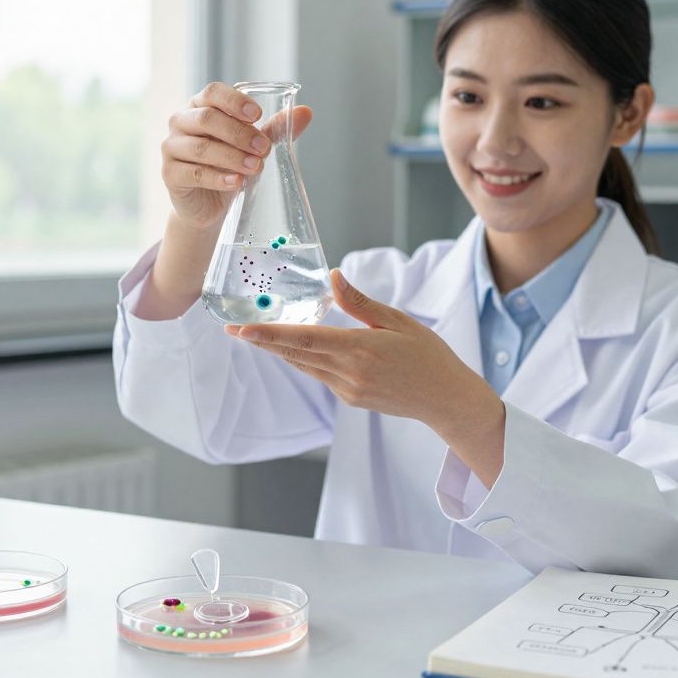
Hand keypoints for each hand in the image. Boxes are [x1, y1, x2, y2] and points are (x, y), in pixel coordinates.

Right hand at [161, 81, 313, 229]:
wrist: (208, 204)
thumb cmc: (229, 166)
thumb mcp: (253, 146)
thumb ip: (275, 128)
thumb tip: (306, 112)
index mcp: (200, 106)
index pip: (212, 92)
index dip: (234, 101)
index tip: (258, 115)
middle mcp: (181, 122)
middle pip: (207, 119)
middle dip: (239, 133)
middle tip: (264, 148)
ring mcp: (172, 148)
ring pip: (200, 148)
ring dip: (231, 157)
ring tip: (255, 167)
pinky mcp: (170, 175)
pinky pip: (193, 174)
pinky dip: (218, 178)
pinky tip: (236, 182)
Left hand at [226, 267, 503, 439]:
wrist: (445, 400)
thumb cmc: (428, 355)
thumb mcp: (398, 321)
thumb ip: (361, 302)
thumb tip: (332, 276)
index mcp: (361, 350)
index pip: (306, 339)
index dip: (271, 334)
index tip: (243, 329)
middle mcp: (349, 373)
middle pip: (296, 354)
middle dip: (262, 342)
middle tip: (231, 330)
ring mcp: (348, 390)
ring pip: (304, 366)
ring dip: (279, 350)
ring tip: (253, 335)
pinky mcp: (350, 399)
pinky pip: (319, 375)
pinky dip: (303, 359)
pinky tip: (292, 348)